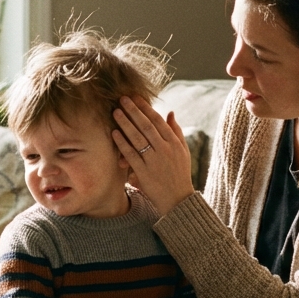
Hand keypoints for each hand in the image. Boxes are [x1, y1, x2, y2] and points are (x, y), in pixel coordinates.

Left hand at [112, 96, 196, 214]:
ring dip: (126, 123)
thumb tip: (170, 112)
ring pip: (138, 138)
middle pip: (146, 126)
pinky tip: (115, 133)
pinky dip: (123, 143)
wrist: (178, 199)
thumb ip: (176, 131)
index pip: (158, 120)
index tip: (135, 97)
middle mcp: (165, 149)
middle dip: (133, 111)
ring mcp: (154, 161)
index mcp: (174, 142)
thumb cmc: (180, 174)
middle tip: (122, 99)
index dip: (146, 108)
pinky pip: (132, 155)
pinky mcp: (145, 172)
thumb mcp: (183, 151)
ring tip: (116, 112)